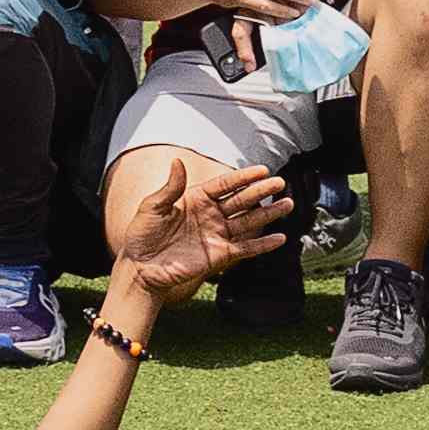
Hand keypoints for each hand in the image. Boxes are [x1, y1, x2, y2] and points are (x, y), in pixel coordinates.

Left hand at [111, 159, 292, 307]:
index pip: (224, 184)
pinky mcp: (219, 256)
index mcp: (195, 199)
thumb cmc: (142, 235)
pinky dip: (262, 244)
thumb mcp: (151, 206)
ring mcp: (216, 235)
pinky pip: (245, 249)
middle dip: (260, 191)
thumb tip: (177, 161)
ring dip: (268, 214)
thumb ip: (169, 187)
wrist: (141, 268)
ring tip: (287, 204)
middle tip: (279, 182)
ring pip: (248, 222)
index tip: (262, 170)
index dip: (243, 177)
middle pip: (241, 200)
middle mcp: (210, 215)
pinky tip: (279, 238)